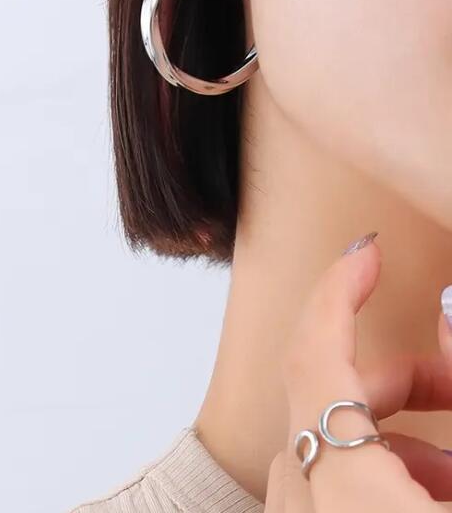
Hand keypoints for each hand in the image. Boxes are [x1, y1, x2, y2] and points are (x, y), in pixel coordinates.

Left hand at [263, 235, 451, 512]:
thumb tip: (451, 310)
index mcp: (346, 489)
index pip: (314, 354)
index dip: (339, 291)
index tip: (366, 252)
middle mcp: (302, 507)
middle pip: (324, 400)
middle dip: (396, 379)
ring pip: (324, 444)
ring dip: (389, 432)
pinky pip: (322, 485)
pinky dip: (368, 469)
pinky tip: (424, 491)